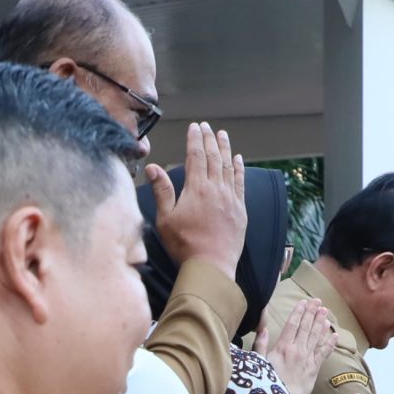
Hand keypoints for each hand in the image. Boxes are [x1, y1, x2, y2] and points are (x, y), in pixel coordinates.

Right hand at [149, 122, 247, 272]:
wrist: (211, 266)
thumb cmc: (184, 245)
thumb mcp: (166, 219)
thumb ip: (162, 191)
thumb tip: (153, 168)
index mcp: (196, 189)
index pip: (196, 156)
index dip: (195, 139)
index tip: (194, 127)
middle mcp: (216, 189)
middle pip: (213, 157)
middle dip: (209, 139)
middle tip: (207, 126)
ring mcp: (230, 199)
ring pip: (229, 167)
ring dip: (225, 149)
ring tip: (223, 135)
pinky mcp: (240, 210)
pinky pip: (241, 183)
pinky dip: (240, 169)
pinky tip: (239, 159)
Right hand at [264, 296, 338, 393]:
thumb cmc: (268, 383)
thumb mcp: (259, 363)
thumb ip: (261, 345)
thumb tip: (262, 329)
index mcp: (282, 347)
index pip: (292, 324)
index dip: (298, 311)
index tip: (303, 302)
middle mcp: (297, 350)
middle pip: (306, 327)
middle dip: (312, 312)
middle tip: (318, 301)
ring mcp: (307, 358)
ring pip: (316, 336)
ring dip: (321, 323)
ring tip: (325, 312)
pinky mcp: (314, 368)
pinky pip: (324, 353)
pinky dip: (330, 343)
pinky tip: (334, 334)